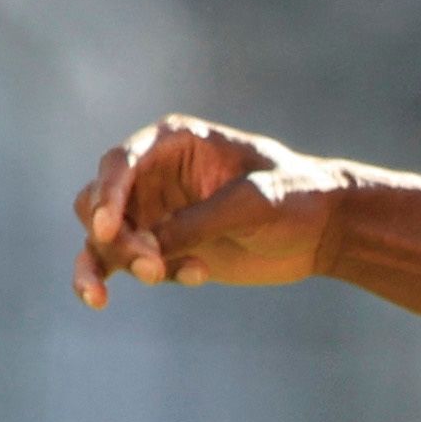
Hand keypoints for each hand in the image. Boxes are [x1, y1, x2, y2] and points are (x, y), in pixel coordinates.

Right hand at [70, 115, 350, 307]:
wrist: (323, 229)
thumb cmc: (296, 197)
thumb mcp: (252, 204)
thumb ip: (198, 221)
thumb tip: (147, 247)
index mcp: (176, 142)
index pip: (120, 161)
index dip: (107, 194)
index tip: (109, 230)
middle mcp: (153, 173)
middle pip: (97, 203)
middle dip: (115, 238)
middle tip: (154, 266)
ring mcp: (151, 211)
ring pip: (98, 239)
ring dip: (116, 263)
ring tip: (160, 276)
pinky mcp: (157, 247)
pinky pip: (115, 265)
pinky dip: (127, 279)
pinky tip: (194, 277)